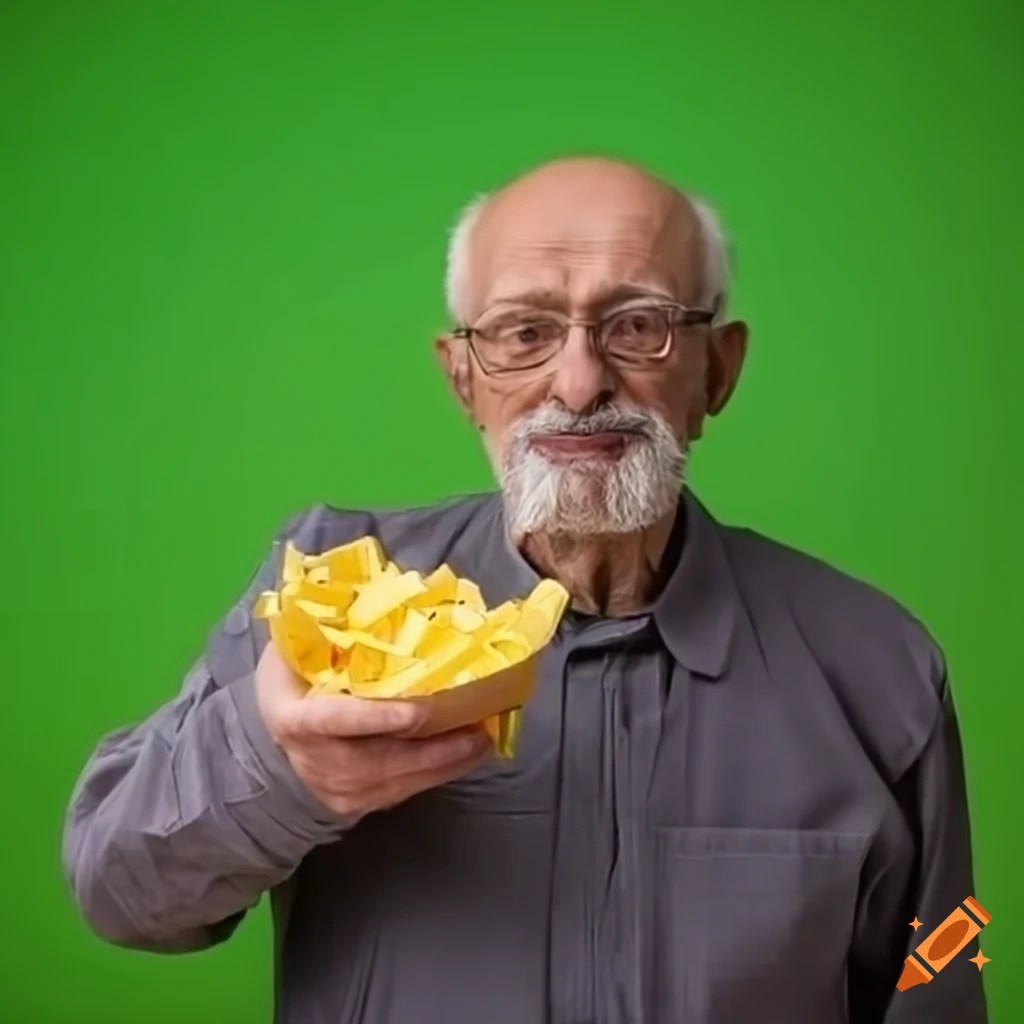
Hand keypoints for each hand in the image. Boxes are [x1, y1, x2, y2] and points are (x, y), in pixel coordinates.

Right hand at [254, 642, 490, 820]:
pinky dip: (441, 772)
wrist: (272, 745)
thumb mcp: (292, 653)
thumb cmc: (292, 685)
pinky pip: (407, 790)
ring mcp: (338, 790)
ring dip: (449, 760)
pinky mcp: (359, 805)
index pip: (335, 720)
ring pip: (402, 778)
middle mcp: (317, 762)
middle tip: (478, 722)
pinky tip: (468, 754)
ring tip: (484, 737)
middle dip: (435, 743)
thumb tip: (373, 590)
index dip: (375, 718)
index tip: (415, 714)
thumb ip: (324, 631)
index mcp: (295, 720)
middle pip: (383, 757)